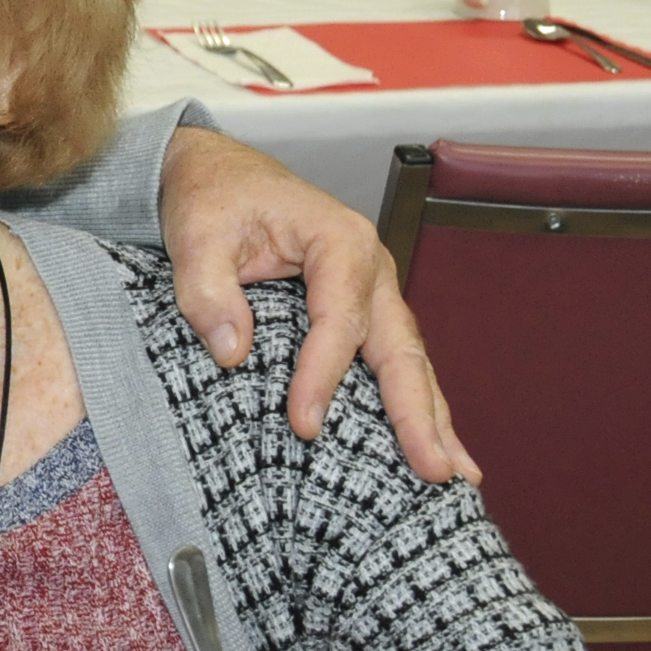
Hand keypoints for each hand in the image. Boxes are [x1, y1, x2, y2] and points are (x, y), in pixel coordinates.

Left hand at [157, 126, 475, 485]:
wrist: (218, 175)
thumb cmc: (214, 200)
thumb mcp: (196, 235)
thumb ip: (207, 291)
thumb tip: (232, 353)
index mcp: (339, 242)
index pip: (339, 319)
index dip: (323, 375)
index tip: (304, 424)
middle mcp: (370, 267)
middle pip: (399, 347)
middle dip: (416, 412)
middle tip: (433, 470)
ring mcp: (373, 292)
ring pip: (408, 361)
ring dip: (430, 418)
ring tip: (454, 475)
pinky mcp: (363, 312)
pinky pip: (392, 361)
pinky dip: (412, 404)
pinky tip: (432, 444)